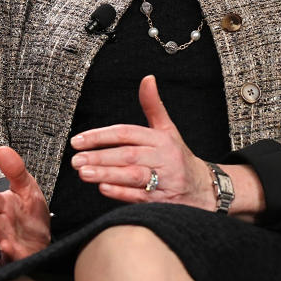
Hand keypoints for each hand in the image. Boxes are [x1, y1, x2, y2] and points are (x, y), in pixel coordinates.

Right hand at [0, 146, 50, 265]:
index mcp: (1, 205)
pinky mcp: (14, 256)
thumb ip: (15, 170)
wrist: (40, 240)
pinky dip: (7, 252)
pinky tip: (7, 247)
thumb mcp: (26, 188)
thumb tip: (2, 149)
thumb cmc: (30, 213)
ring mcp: (5, 240)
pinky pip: (9, 256)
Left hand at [69, 75, 214, 209]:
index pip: (127, 133)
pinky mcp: (162, 201)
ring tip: (84, 173)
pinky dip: (121, 193)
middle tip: (76, 159)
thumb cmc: (179, 158)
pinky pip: (141, 197)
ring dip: (108, 174)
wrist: (204, 190)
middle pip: (129, 154)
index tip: (79, 140)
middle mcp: (163, 158)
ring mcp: (164, 180)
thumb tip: (147, 79)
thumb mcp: (168, 130)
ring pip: (134, 175)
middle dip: (100, 156)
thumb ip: (153, 106)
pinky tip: (103, 189)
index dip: (102, 135)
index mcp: (161, 139)